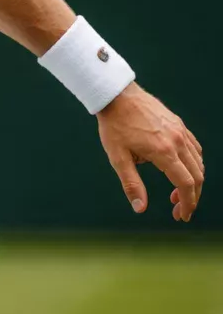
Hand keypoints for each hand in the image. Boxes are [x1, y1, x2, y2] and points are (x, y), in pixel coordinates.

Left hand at [97, 84, 203, 220]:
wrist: (118, 96)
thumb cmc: (114, 127)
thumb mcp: (118, 158)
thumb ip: (131, 184)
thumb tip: (140, 209)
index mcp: (163, 151)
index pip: (185, 184)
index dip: (188, 203)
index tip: (182, 216)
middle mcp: (177, 141)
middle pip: (197, 176)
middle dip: (191, 197)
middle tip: (178, 211)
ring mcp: (181, 132)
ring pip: (198, 163)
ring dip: (192, 182)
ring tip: (175, 195)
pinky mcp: (180, 126)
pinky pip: (194, 149)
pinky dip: (193, 165)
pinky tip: (181, 172)